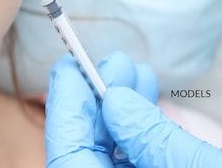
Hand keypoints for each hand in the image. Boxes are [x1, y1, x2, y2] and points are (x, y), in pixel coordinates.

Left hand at [46, 52, 221, 167]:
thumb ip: (156, 141)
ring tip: (137, 73)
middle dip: (97, 104)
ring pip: (110, 159)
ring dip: (120, 113)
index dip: (65, 110)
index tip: (69, 68)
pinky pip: (135, 166)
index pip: (68, 158)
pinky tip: (150, 102)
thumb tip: (115, 101)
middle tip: (114, 63)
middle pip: (85, 155)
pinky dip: (140, 134)